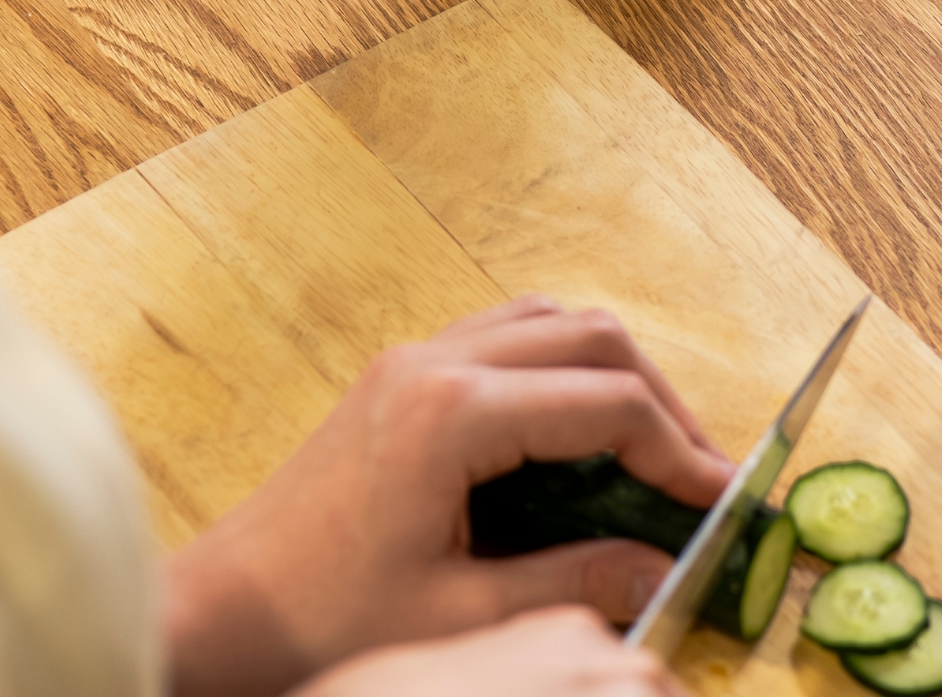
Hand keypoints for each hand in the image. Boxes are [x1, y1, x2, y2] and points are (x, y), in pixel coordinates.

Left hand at [164, 297, 731, 696]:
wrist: (221, 611)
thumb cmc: (320, 619)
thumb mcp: (463, 614)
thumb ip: (575, 583)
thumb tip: (663, 569)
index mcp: (451, 416)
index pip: (608, 405)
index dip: (680, 453)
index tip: (720, 499)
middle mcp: (435, 364)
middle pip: (593, 337)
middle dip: (660, 401)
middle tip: (698, 473)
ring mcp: (413, 361)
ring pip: (550, 322)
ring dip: (612, 373)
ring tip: (651, 448)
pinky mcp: (399, 376)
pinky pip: (505, 337)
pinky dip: (561, 369)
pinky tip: (579, 433)